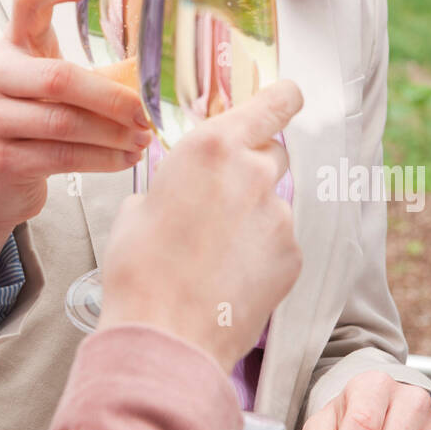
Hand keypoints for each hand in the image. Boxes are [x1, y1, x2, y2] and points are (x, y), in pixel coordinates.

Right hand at [0, 0, 152, 231]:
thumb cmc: (29, 124)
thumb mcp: (46, 88)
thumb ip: (83, 74)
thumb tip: (151, 78)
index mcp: (10, 45)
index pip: (25, 1)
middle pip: (59, 77)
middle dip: (111, 98)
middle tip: (145, 113)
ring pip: (65, 123)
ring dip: (114, 134)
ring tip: (143, 138)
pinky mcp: (1, 160)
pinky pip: (64, 157)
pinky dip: (104, 159)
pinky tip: (126, 158)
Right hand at [99, 80, 303, 370]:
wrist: (165, 334)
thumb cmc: (139, 268)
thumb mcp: (139, 207)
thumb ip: (174, 185)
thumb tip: (182, 194)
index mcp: (212, 147)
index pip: (271, 105)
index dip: (283, 98)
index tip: (289, 95)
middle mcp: (253, 173)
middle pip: (272, 154)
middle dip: (253, 169)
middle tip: (224, 201)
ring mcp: (278, 215)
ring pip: (273, 204)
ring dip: (253, 219)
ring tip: (217, 256)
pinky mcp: (292, 256)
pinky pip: (280, 243)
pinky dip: (262, 255)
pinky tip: (231, 278)